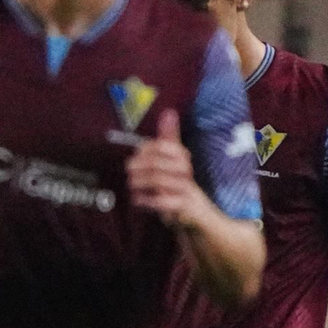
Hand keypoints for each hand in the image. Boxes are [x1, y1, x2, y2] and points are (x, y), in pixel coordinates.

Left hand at [127, 109, 208, 228]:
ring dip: (140, 182)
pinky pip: (163, 202)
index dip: (145, 149)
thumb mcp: (175, 161)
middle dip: (139, 166)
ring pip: (159, 181)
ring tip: (131, 184)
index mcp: (183, 158)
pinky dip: (146, 200)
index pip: (162, 146)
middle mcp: (186, 171)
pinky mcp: (184, 207)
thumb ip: (170, 139)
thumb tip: (169, 112)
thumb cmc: (181, 185)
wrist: (198, 215)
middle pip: (158, 163)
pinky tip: (137, 200)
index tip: (136, 154)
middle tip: (129, 170)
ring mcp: (186, 190)